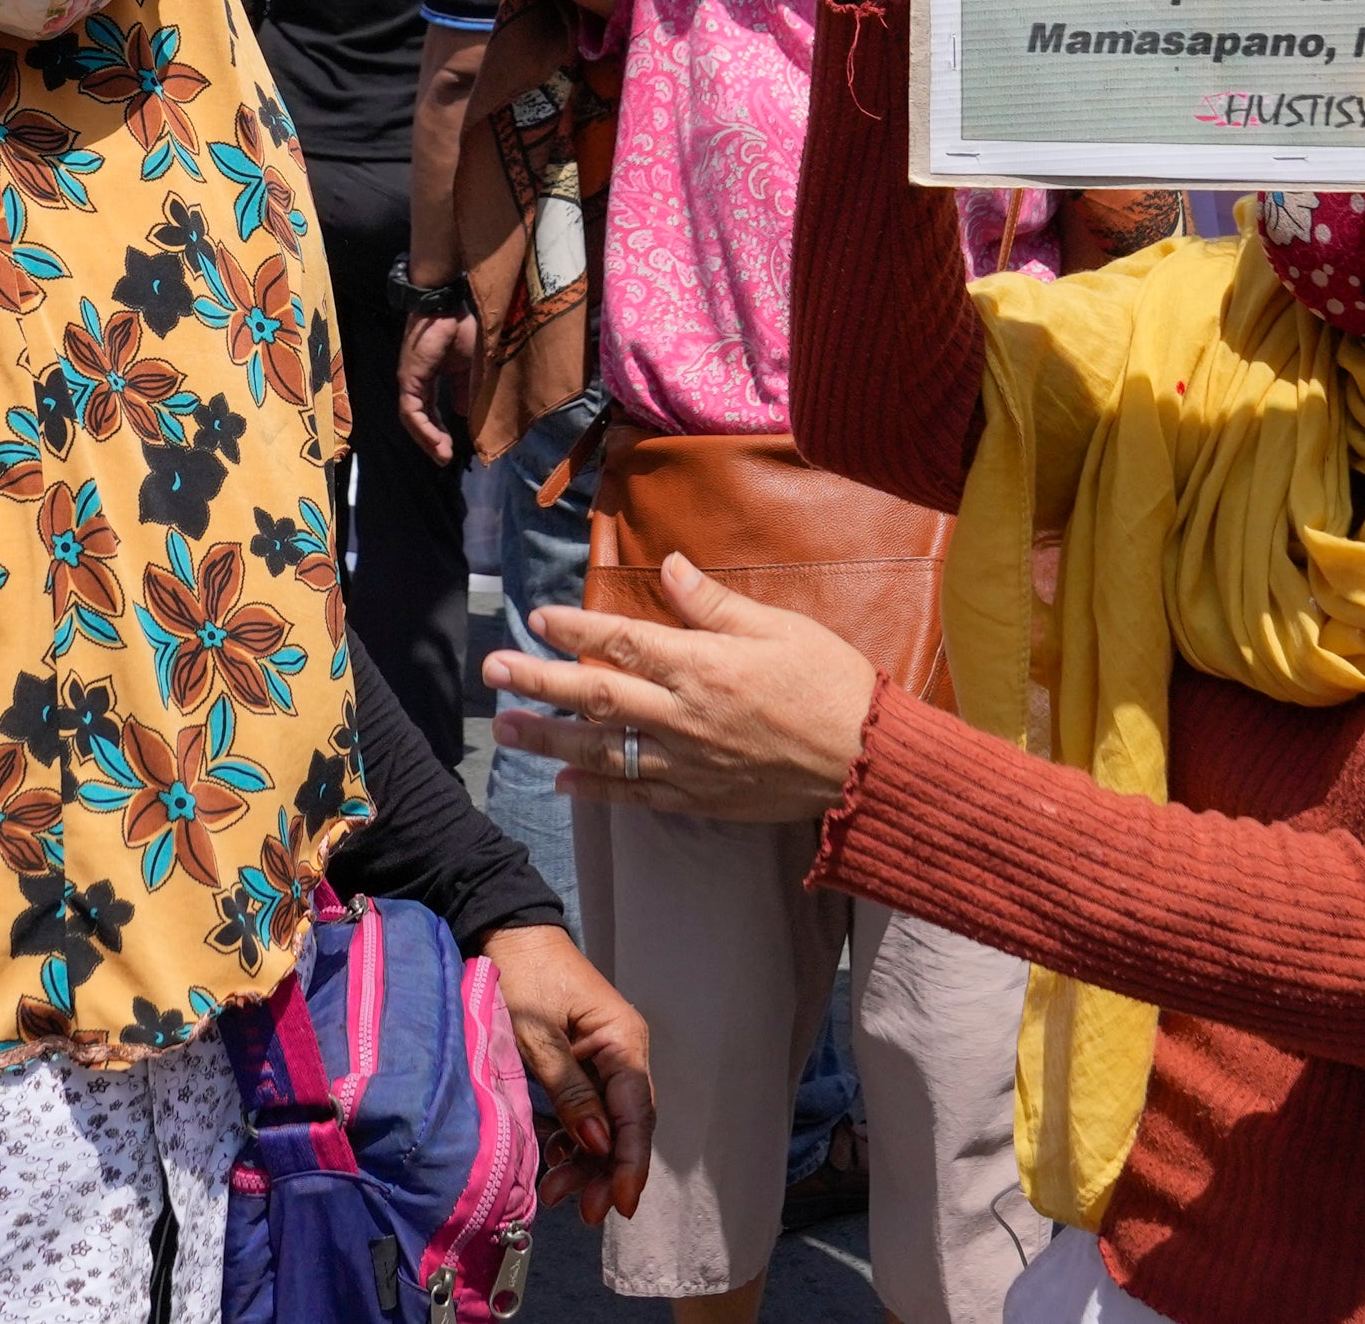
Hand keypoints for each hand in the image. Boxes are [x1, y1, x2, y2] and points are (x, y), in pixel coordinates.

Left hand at [396, 308, 473, 462]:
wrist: (448, 305)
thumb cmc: (459, 328)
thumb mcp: (468, 365)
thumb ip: (464, 389)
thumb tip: (464, 413)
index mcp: (428, 377)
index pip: (428, 411)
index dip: (438, 430)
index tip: (450, 448)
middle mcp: (414, 381)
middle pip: (418, 419)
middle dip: (431, 441)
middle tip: (444, 459)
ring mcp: (409, 380)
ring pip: (412, 419)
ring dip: (426, 440)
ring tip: (442, 456)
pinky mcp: (409, 378)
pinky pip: (412, 410)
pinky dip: (423, 428)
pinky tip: (436, 442)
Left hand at [476, 924, 653, 1225]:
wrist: (506, 930)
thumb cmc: (521, 974)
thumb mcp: (537, 1033)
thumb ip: (569, 1089)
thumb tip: (598, 1143)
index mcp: (623, 1041)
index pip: (636, 1112)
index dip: (630, 1162)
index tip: (621, 1203)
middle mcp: (623, 1053)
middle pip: (625, 1126)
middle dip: (605, 1172)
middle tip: (582, 1212)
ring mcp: (604, 1060)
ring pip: (604, 1125)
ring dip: (584, 1162)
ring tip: (556, 1194)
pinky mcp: (582, 1065)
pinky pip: (586, 1112)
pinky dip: (570, 1140)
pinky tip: (552, 1163)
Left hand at [485, 554, 879, 824]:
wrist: (872, 764)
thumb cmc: (832, 684)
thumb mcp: (780, 627)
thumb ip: (715, 604)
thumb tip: (667, 565)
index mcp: (703, 665)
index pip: (623, 641)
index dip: (576, 628)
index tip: (538, 617)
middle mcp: (685, 715)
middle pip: (596, 695)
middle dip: (537, 682)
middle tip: (492, 671)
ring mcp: (688, 762)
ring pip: (603, 750)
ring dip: (548, 739)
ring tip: (504, 730)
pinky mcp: (700, 798)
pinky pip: (636, 795)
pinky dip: (595, 790)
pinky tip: (561, 781)